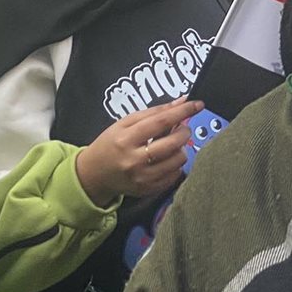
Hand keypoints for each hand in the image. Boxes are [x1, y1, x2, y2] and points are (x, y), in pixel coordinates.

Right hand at [75, 99, 202, 207]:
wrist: (94, 174)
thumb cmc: (111, 144)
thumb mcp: (124, 123)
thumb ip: (153, 112)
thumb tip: (181, 102)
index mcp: (126, 139)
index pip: (161, 121)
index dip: (182, 111)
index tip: (197, 104)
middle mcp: (134, 160)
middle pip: (173, 143)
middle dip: (184, 131)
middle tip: (181, 128)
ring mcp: (142, 177)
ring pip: (178, 160)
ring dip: (181, 148)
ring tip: (171, 145)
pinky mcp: (149, 190)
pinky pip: (175, 175)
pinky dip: (176, 164)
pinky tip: (166, 159)